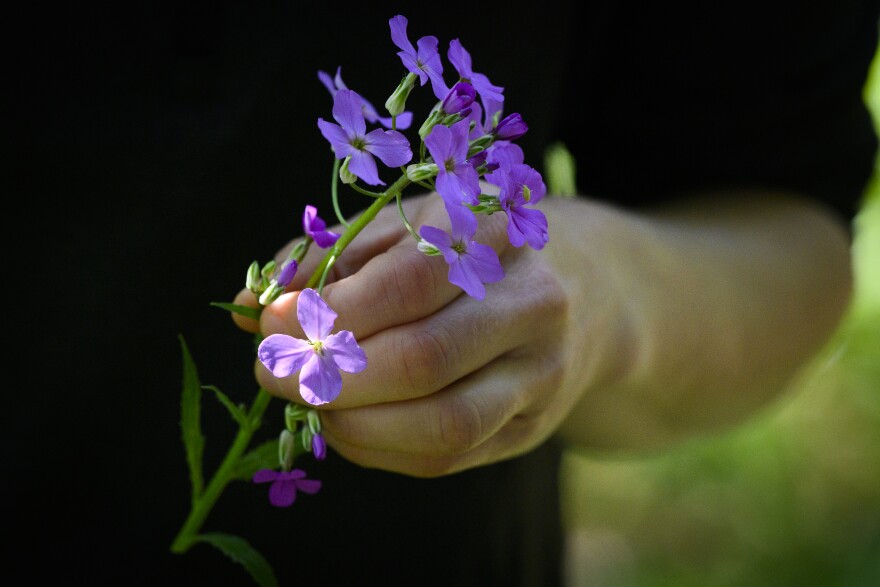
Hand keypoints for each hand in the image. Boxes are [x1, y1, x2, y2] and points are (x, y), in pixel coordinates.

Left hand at [235, 189, 852, 468]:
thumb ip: (335, 257)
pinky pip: (449, 456)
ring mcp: (543, 377)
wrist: (592, 292)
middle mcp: (535, 308)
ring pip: (443, 425)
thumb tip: (257, 308)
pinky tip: (347, 425)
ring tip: (307, 402)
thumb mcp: (417, 226)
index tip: (271, 325)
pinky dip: (381, 448)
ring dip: (353, 424)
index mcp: (503, 238)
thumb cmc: (481, 249)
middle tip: (272, 373)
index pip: (411, 282)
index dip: (332, 312)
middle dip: (331, 378)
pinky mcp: (534, 427)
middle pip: (426, 360)